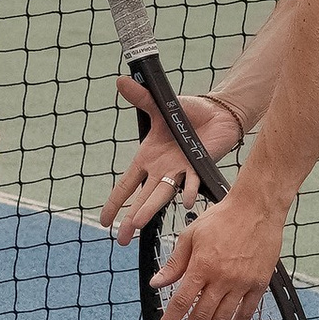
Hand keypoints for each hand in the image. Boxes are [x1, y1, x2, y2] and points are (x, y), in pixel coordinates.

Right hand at [96, 76, 239, 245]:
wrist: (215, 113)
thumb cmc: (185, 112)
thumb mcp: (158, 106)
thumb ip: (140, 98)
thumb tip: (120, 81)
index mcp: (147, 158)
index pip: (126, 184)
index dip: (114, 202)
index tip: (103, 221)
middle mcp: (160, 169)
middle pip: (141, 197)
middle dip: (130, 218)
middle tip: (121, 238)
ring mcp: (178, 171)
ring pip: (161, 195)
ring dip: (150, 210)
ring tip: (138, 227)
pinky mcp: (197, 167)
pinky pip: (191, 182)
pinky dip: (188, 191)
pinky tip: (185, 202)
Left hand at [150, 187, 281, 319]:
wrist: (257, 207)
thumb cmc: (221, 218)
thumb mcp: (190, 235)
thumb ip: (174, 263)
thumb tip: (156, 284)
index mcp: (201, 265)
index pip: (181, 302)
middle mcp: (222, 278)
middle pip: (201, 317)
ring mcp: (242, 282)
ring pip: (223, 319)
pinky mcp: (259, 283)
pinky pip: (247, 312)